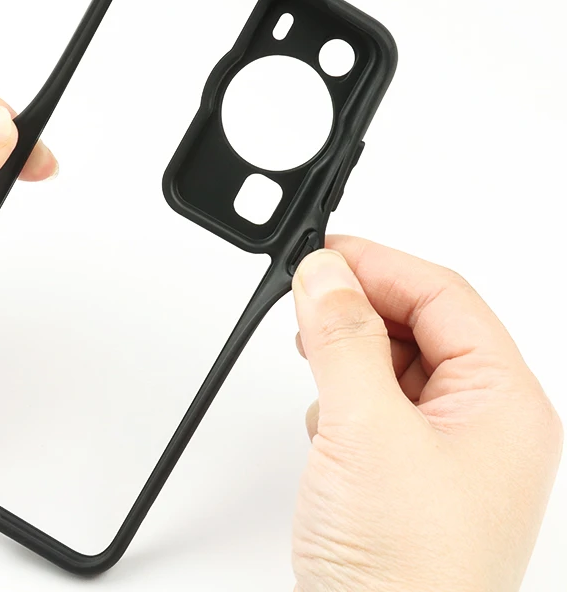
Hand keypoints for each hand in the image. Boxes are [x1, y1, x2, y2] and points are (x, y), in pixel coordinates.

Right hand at [290, 237, 562, 591]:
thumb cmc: (402, 575)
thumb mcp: (366, 432)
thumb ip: (345, 340)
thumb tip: (325, 273)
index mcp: (504, 405)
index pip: (445, 296)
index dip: (381, 264)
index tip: (323, 251)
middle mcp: (482, 424)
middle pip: (423, 323)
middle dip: (362, 305)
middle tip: (307, 294)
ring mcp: (444, 451)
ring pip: (396, 361)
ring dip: (350, 348)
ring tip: (311, 351)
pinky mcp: (404, 473)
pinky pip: (377, 401)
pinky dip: (344, 392)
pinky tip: (324, 418)